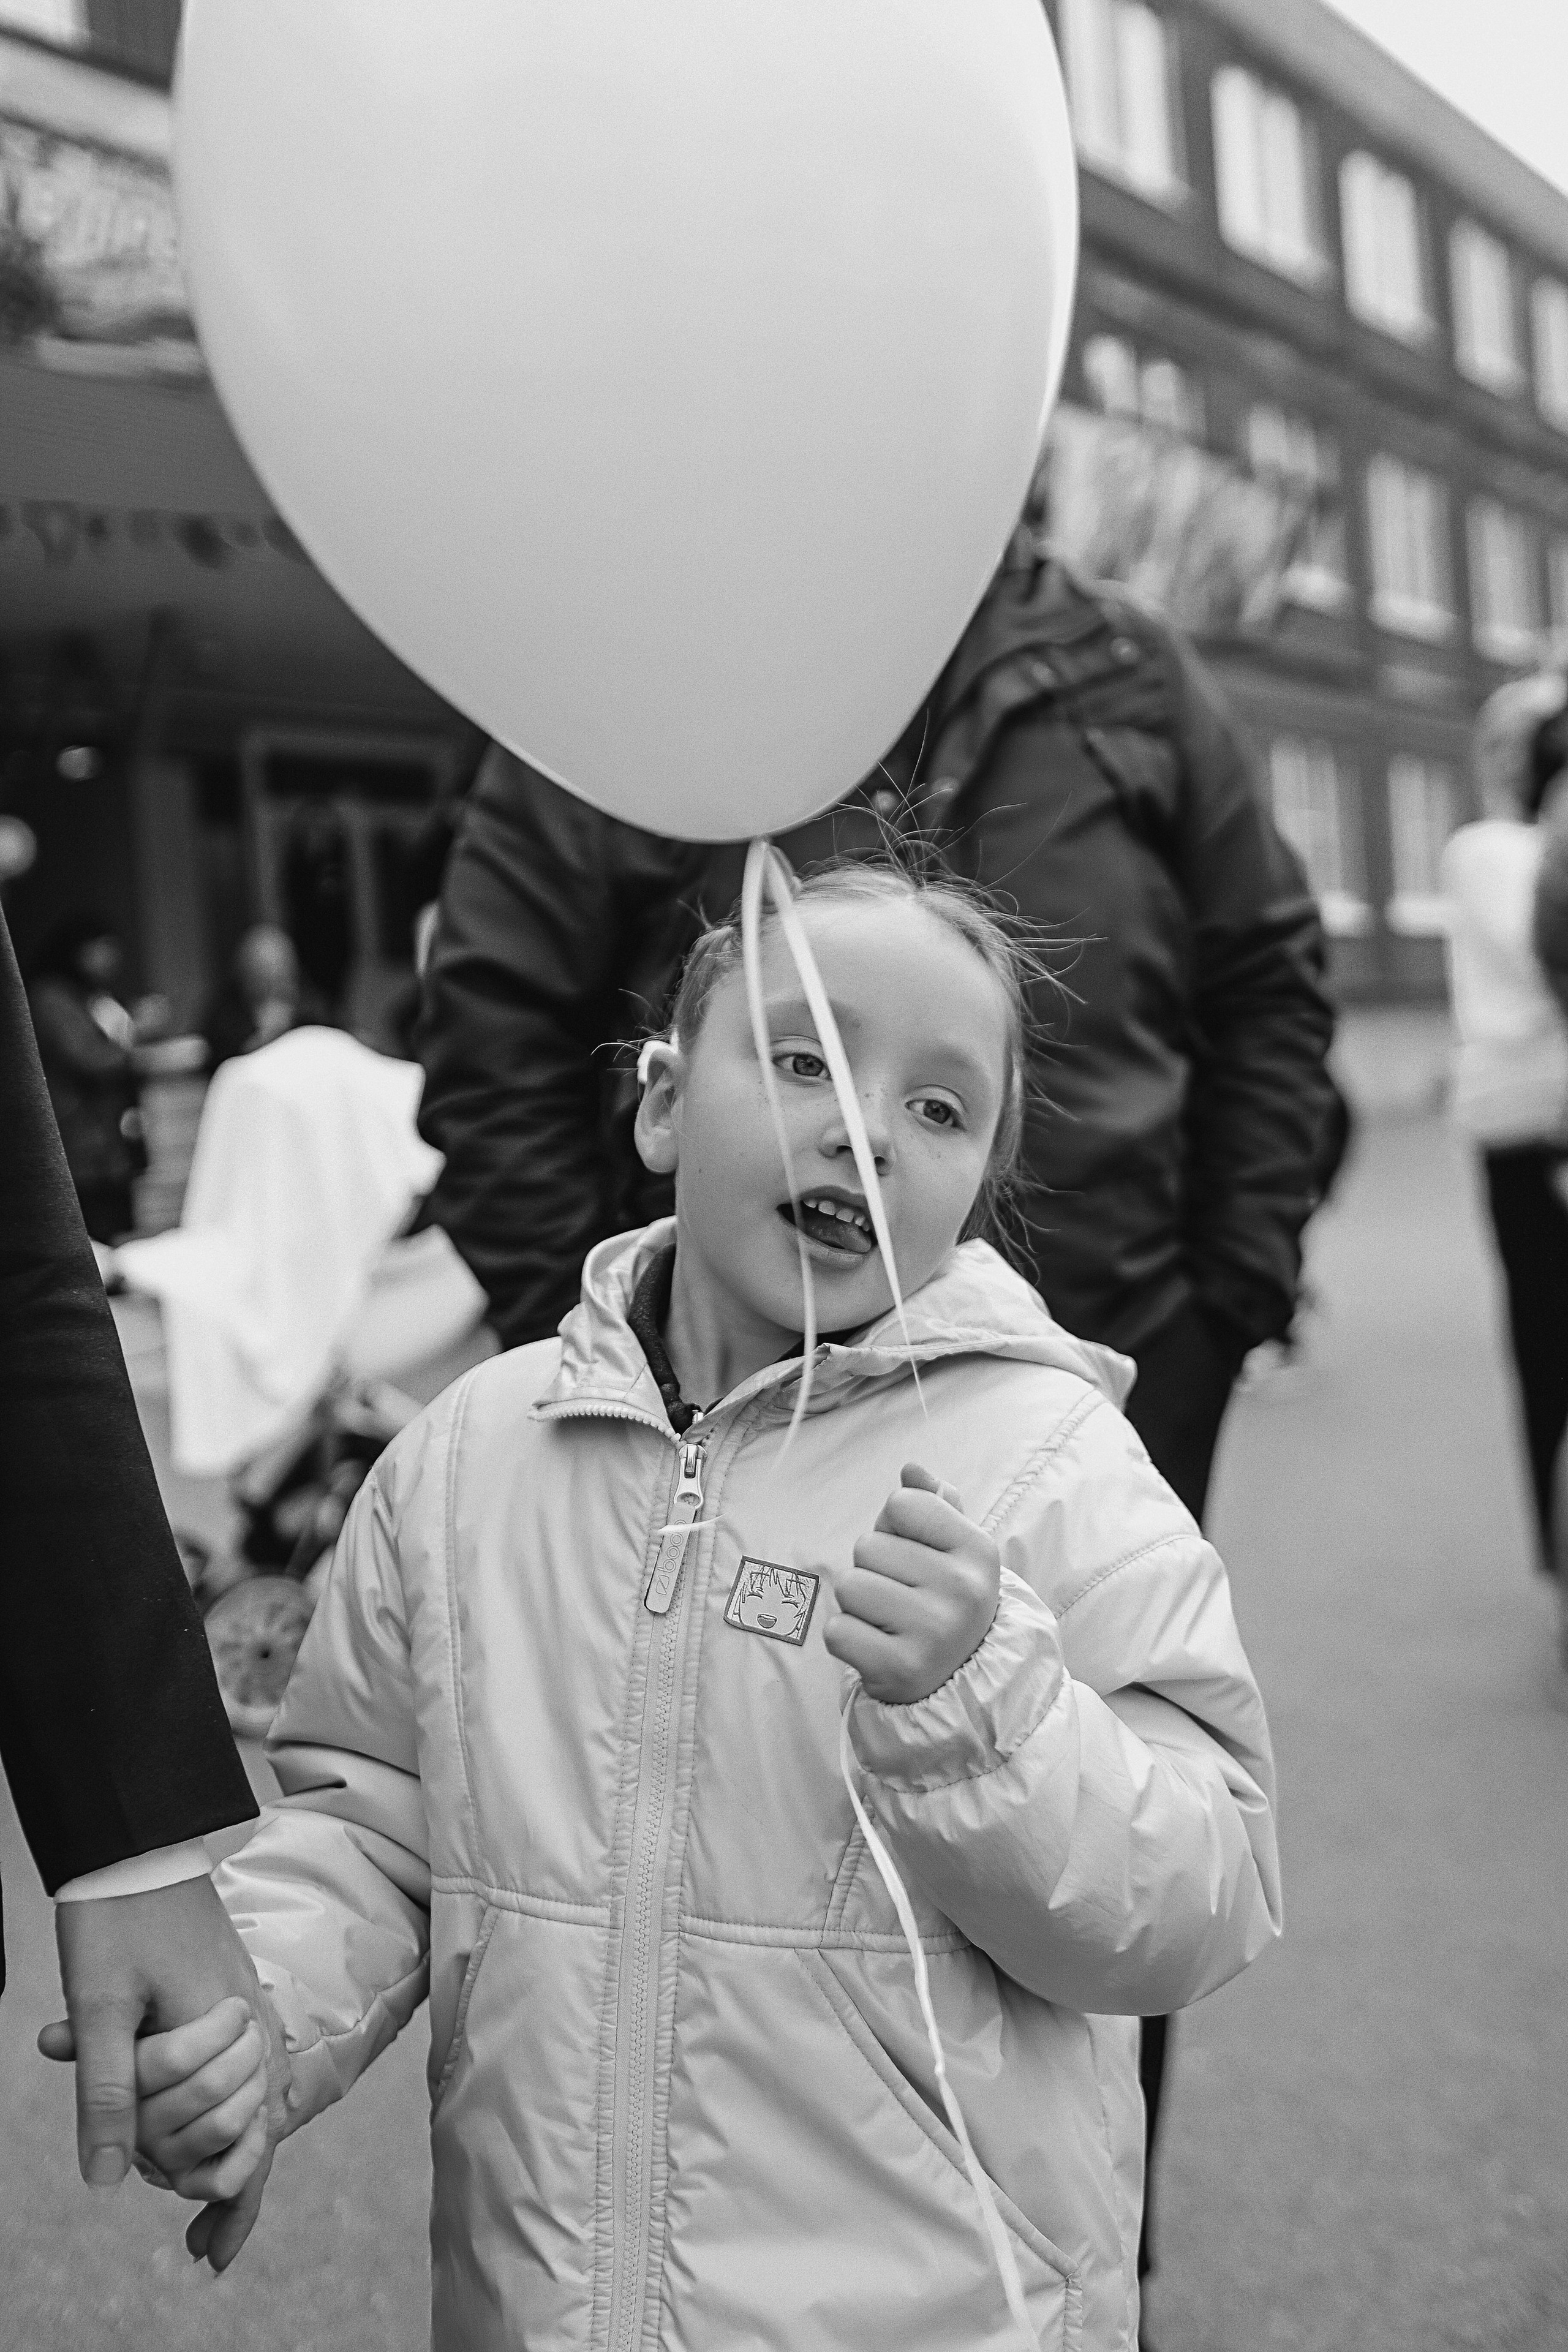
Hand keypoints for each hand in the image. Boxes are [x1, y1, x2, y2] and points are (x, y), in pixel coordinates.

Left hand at [38, 1874, 290, 2269]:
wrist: (136, 1840)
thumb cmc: (115, 1921)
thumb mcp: (99, 2010)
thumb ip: (108, 2094)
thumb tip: (112, 2182)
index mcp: (229, 2029)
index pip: (248, 2139)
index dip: (227, 2203)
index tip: (204, 2254)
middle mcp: (255, 2023)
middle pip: (254, 2130)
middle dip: (222, 2184)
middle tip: (198, 2240)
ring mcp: (251, 2008)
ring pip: (259, 2104)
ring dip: (234, 2161)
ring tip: (212, 2220)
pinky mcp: (236, 1996)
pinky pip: (249, 2072)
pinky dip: (235, 2117)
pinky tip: (212, 2136)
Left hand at [824, 1463, 999, 1703]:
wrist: (960, 1681)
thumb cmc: (946, 1600)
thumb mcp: (954, 1550)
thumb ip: (932, 1503)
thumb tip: (911, 1468)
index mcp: (978, 1550)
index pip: (901, 1505)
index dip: (895, 1527)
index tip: (917, 1557)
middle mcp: (963, 1590)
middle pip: (867, 1546)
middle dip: (874, 1569)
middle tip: (903, 1597)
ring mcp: (934, 1632)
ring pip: (848, 1586)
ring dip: (857, 1604)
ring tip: (889, 1621)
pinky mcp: (900, 1669)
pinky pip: (837, 1631)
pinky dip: (847, 1638)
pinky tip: (876, 1646)